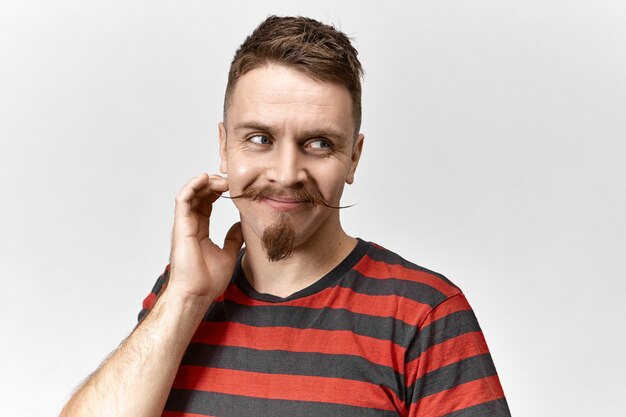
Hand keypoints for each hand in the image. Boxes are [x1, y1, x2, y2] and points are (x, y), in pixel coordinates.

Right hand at [167, 173, 243, 301]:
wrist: (196, 295)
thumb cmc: (207, 281)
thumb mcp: (229, 254)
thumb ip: (233, 239)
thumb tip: (241, 226)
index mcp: (199, 230)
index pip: (206, 203)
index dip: (217, 191)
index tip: (232, 186)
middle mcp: (189, 225)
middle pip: (198, 195)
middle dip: (212, 183)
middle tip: (229, 180)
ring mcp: (183, 225)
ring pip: (190, 194)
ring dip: (204, 182)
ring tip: (220, 178)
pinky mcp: (180, 227)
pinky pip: (182, 200)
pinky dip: (192, 186)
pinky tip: (204, 178)